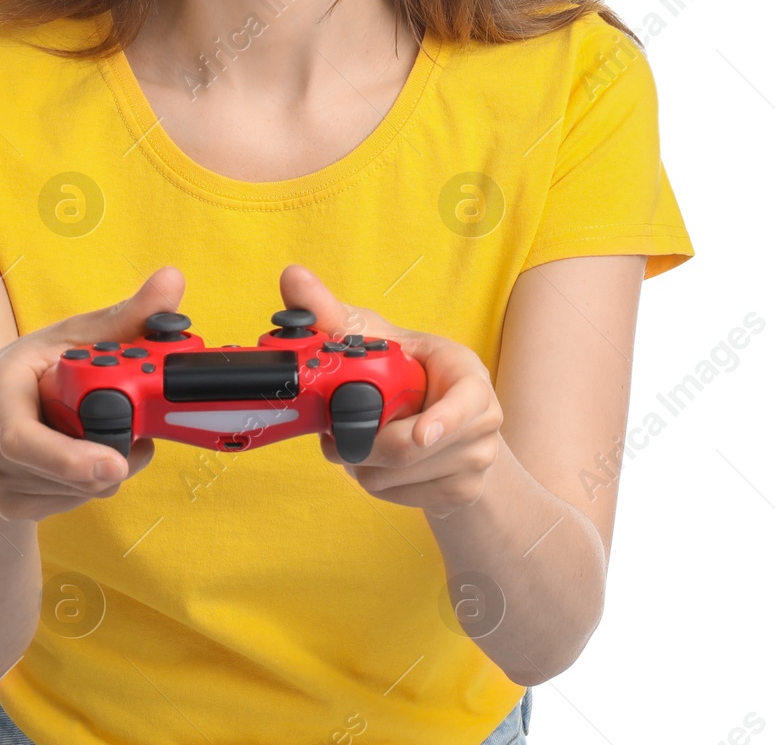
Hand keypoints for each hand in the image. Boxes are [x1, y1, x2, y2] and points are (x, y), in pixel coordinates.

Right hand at [0, 266, 184, 522]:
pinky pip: (69, 505)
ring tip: (116, 436)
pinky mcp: (9, 507)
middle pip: (58, 472)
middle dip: (108, 460)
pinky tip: (92, 456)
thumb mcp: (73, 336)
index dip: (70, 456)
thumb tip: (173, 279)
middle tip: (141, 442)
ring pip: (73, 491)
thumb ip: (126, 315)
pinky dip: (94, 484)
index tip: (115, 462)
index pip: (21, 437)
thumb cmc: (36, 371)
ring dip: (109, 470)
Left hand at [280, 264, 503, 518]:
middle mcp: (483, 421)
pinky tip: (376, 459)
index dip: (442, 419)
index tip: (417, 433)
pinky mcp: (462, 494)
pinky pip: (395, 497)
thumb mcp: (375, 337)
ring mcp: (476, 462)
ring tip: (361, 436)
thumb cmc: (407, 369)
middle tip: (337, 429)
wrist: (442, 419)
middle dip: (360, 441)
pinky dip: (374, 481)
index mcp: (468, 374)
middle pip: (409, 449)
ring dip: (361, 462)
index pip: (466, 400)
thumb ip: (330, 311)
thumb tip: (291, 276)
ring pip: (394, 477)